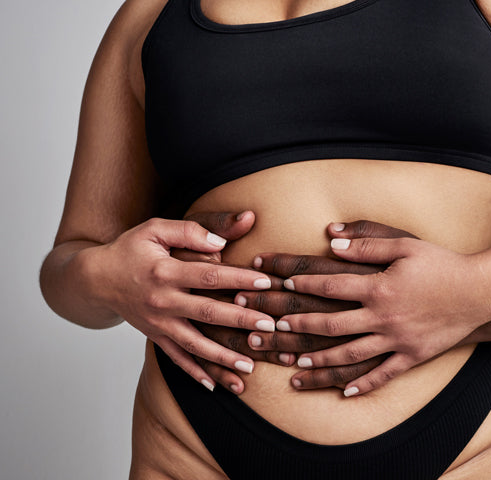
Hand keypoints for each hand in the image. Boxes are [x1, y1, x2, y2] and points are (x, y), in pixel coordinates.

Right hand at [88, 216, 273, 390]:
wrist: (94, 279)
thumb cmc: (130, 250)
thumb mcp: (154, 229)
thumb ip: (189, 231)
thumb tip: (220, 242)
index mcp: (165, 272)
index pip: (210, 276)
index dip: (239, 279)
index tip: (266, 283)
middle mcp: (163, 301)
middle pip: (208, 313)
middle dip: (241, 321)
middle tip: (270, 327)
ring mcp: (158, 323)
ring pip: (195, 344)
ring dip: (223, 357)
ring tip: (250, 367)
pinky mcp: (155, 336)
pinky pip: (176, 358)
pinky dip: (194, 372)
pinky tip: (214, 385)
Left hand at [281, 222, 490, 396]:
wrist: (481, 292)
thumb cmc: (443, 264)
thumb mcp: (406, 245)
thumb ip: (368, 243)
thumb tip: (331, 239)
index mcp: (379, 287)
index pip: (331, 286)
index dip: (304, 284)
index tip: (283, 283)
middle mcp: (384, 317)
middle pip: (332, 325)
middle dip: (300, 327)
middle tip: (275, 329)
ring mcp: (398, 340)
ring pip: (351, 355)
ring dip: (321, 362)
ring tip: (297, 367)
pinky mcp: (413, 356)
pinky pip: (383, 375)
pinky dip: (362, 385)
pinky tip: (344, 393)